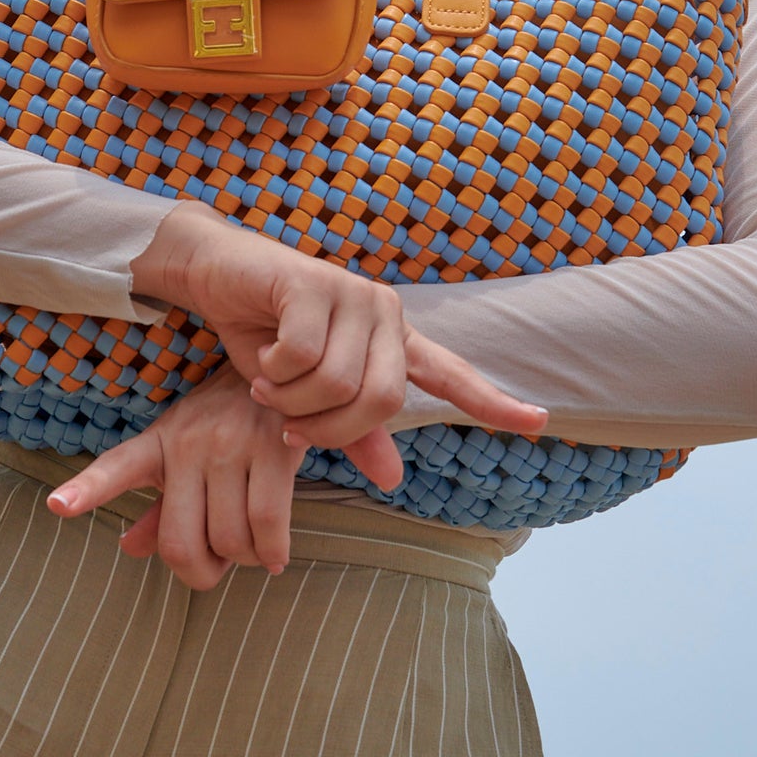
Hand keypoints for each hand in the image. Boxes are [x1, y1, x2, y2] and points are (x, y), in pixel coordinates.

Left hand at [47, 365, 304, 589]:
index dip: (85, 489)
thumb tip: (129, 548)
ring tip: (252, 549)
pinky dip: (271, 554)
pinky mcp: (271, 448)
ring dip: (243, 561)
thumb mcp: (184, 455)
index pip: (115, 467)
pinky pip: (267, 524)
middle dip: (202, 573)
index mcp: (158, 443)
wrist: (281, 375)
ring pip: (229, 539)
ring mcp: (230, 443)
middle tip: (219, 565)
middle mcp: (187, 442)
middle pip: (181, 543)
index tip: (57, 505)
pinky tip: (274, 556)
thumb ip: (161, 507)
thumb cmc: (226, 425)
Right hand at [131, 202, 547, 484]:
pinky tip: (262, 360)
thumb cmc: (264, 334)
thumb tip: (393, 480)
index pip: (450, 376)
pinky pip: (303, 356)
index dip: (494, 402)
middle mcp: (384, 312)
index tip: (539, 422)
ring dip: (292, 401)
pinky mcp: (315, 282)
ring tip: (269, 388)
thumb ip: (351, 431)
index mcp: (391, 340)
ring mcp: (354, 292)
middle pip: (381, 401)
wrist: (217, 276)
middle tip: (292, 427)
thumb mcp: (306, 393)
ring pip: (338, 383)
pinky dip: (275, 373)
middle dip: (330, 429)